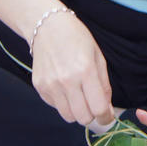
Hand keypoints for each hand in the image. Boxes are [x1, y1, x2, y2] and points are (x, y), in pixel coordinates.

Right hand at [29, 11, 114, 127]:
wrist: (48, 27)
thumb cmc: (77, 39)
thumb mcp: (98, 57)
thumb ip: (104, 85)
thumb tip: (107, 109)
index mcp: (86, 71)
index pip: (98, 108)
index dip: (106, 117)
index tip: (107, 116)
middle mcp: (67, 81)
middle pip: (82, 118)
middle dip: (91, 116)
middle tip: (93, 106)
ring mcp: (51, 85)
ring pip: (68, 116)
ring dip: (77, 112)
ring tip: (79, 97)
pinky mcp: (40, 87)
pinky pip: (55, 107)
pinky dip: (63, 103)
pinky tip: (65, 87)